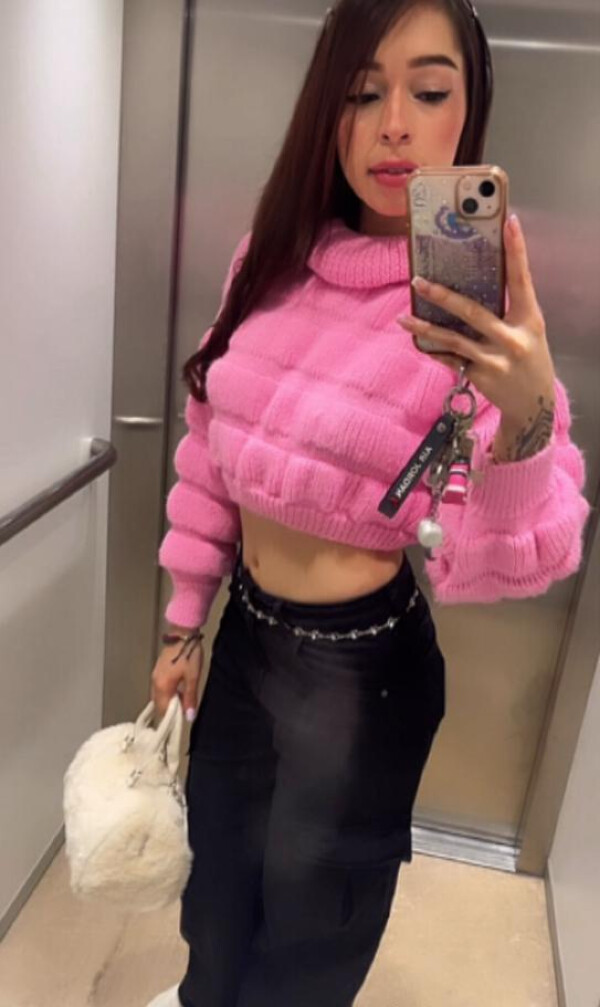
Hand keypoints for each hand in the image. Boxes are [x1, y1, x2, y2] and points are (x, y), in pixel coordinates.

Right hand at [151, 641, 203, 721]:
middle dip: (171, 709)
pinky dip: (168, 691)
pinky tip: (179, 687)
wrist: (183, 633)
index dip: (172, 717)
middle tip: (185, 707)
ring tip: (184, 697)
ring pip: (160, 695)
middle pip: (159, 703)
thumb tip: (189, 716)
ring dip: (170, 699)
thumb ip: (190, 698)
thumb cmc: (188, 654)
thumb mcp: (192, 677)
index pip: (163, 710)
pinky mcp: (159, 669)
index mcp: (162, 686)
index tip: (183, 717)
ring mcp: (156, 675)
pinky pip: (161, 686)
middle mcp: (155, 682)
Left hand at [398, 214, 555, 431]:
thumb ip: (509, 309)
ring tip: (403, 318)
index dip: (517, 250)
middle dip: (442, 296)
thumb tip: (476, 281)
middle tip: (418, 281)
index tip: (508, 223)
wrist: (532, 404)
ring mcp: (494, 360)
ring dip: (425, 327)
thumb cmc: (528, 357)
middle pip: (473, 312)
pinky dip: (434, 349)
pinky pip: (451, 359)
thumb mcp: (529, 331)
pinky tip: (417, 341)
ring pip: (453, 339)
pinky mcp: (479, 376)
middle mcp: (513, 339)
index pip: (522, 279)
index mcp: (530, 320)